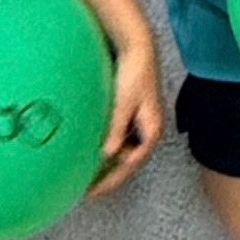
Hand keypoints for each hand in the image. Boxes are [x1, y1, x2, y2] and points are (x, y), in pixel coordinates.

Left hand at [90, 40, 164, 196]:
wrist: (138, 48)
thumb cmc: (134, 73)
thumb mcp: (124, 102)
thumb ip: (116, 128)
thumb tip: (107, 154)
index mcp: (151, 131)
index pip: (130, 165)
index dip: (111, 181)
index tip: (93, 191)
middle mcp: (148, 131)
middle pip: (128, 163)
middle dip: (110, 177)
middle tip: (88, 190)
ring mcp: (141, 124)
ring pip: (124, 152)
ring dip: (108, 164)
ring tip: (88, 174)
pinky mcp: (132, 115)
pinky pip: (120, 140)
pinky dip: (108, 148)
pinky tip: (93, 151)